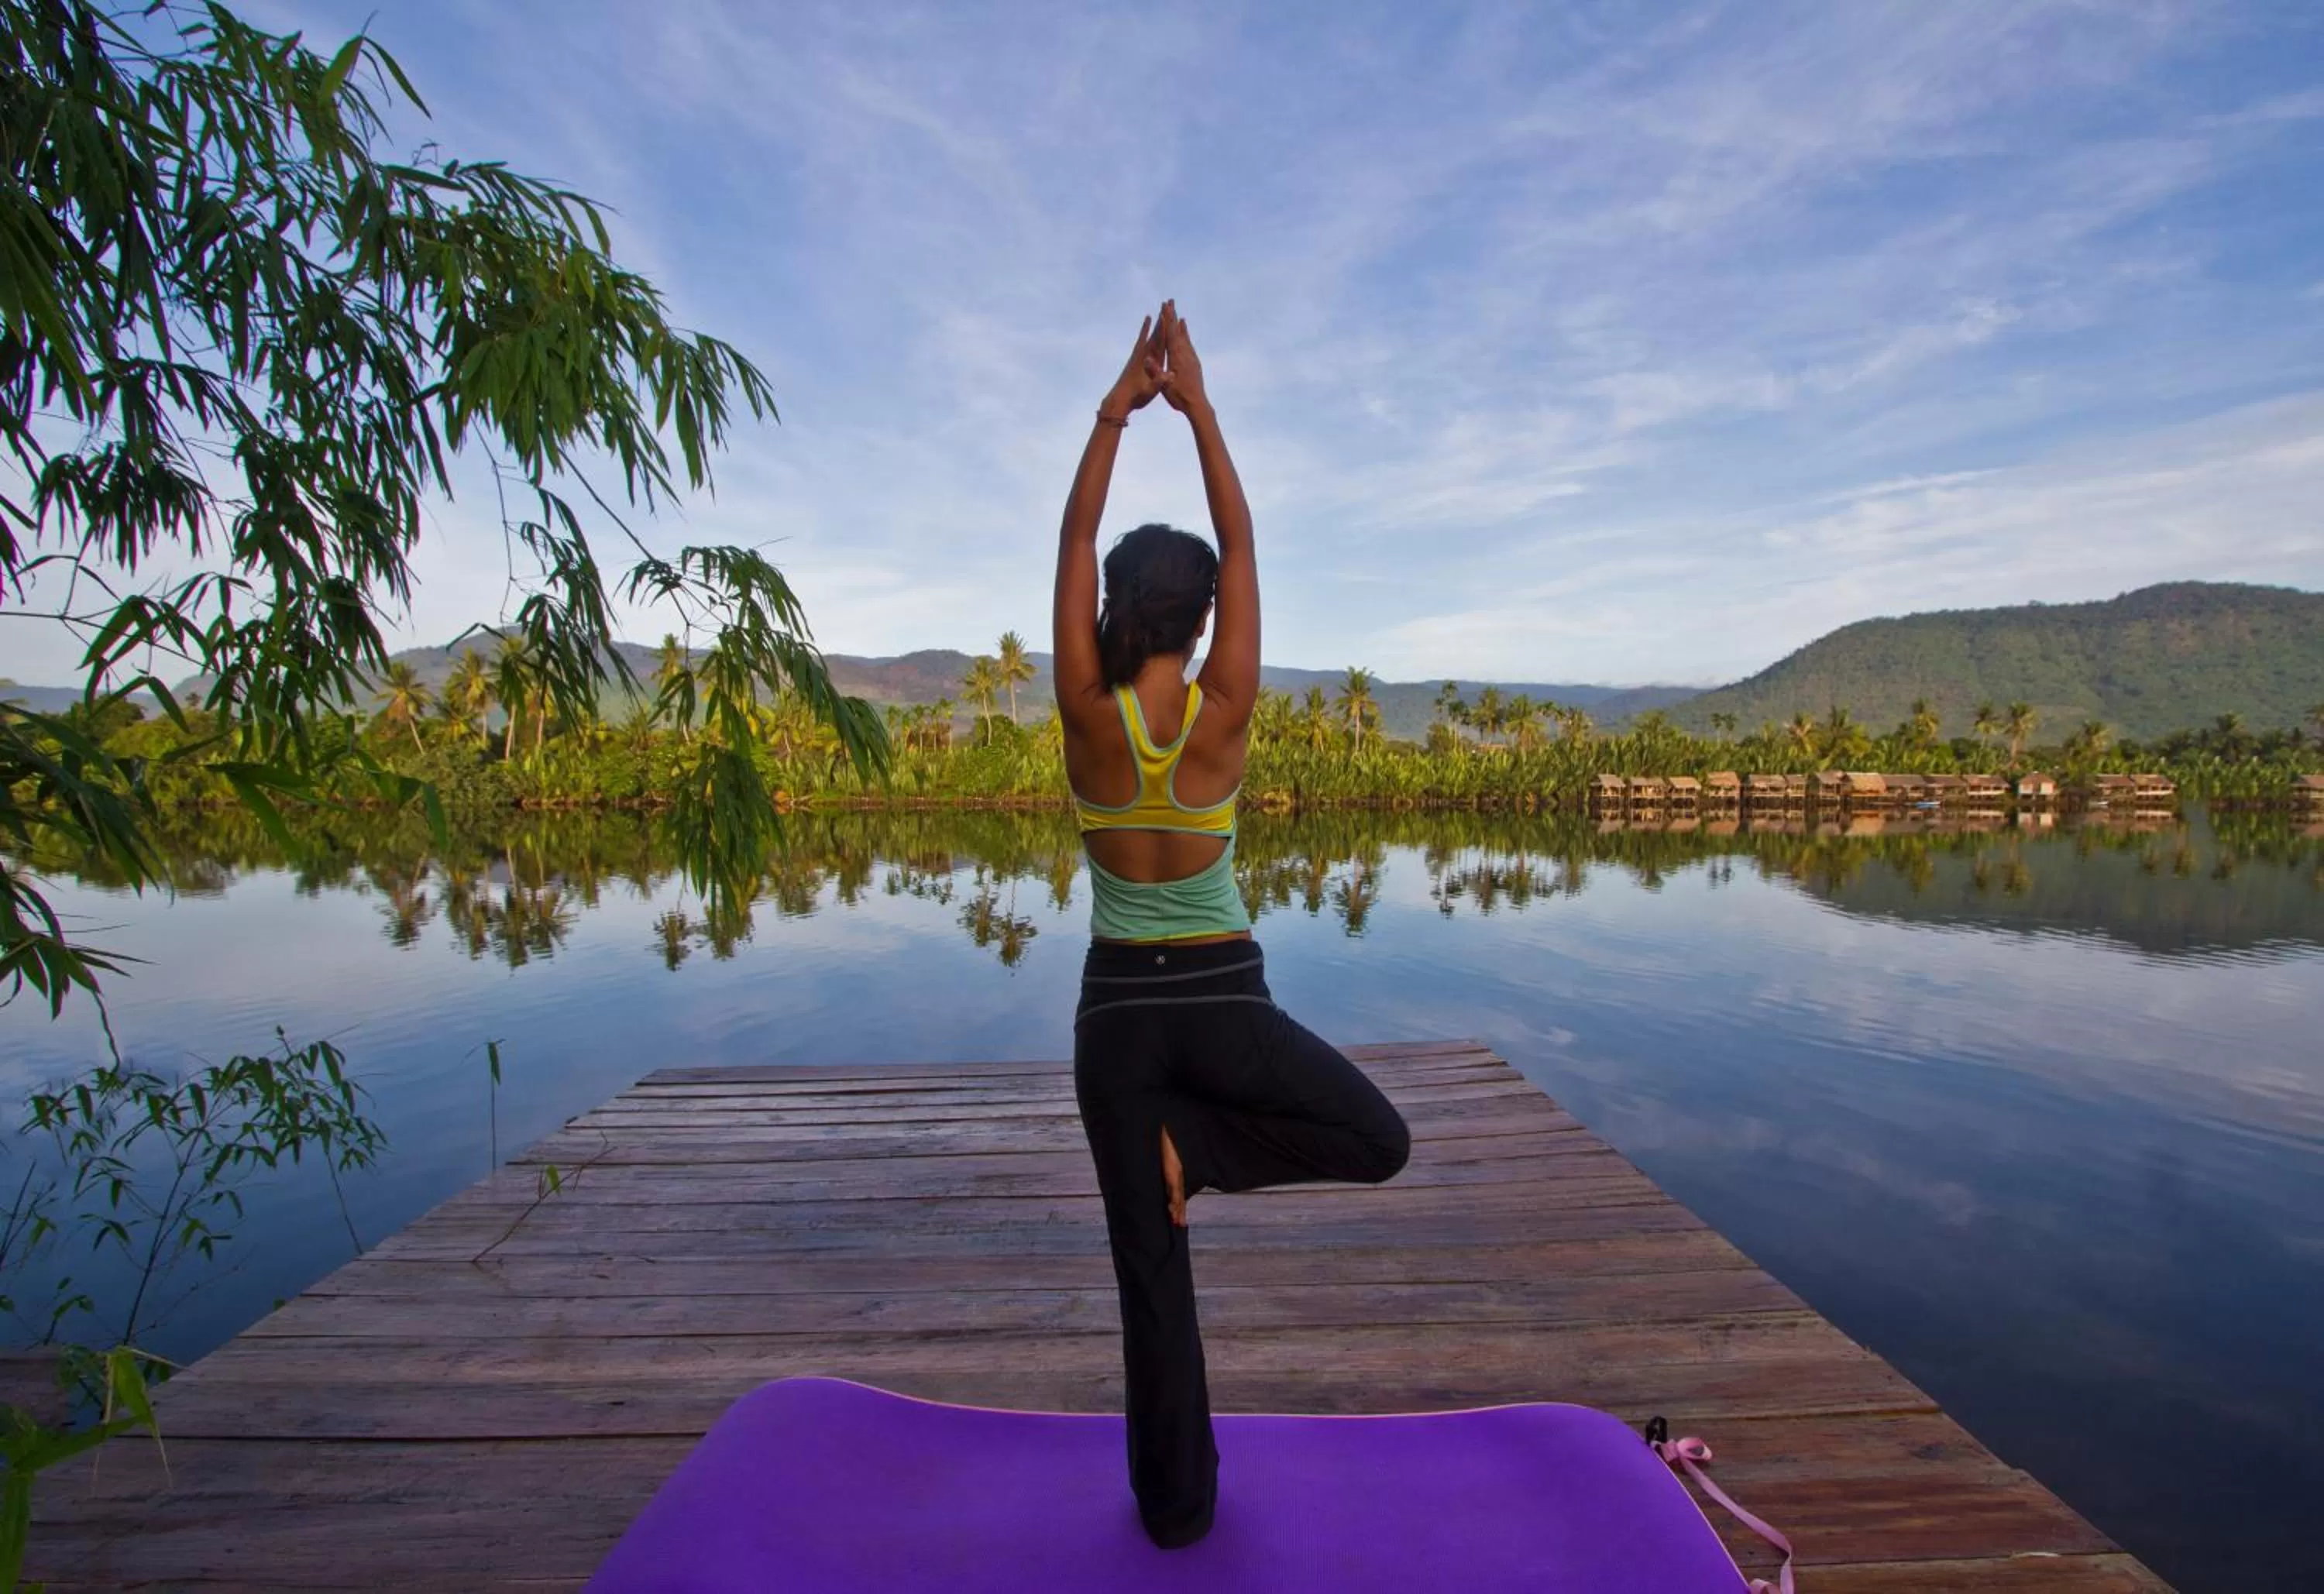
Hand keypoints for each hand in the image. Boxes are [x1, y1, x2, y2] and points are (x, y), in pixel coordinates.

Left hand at [1100, 311, 1164, 420]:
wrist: (1119, 401)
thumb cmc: (1136, 397)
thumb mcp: (1150, 391)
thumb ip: (1159, 382)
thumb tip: (1169, 375)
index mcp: (1148, 359)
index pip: (1159, 339)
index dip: (1164, 326)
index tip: (1169, 312)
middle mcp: (1143, 354)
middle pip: (1155, 332)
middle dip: (1162, 318)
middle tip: (1167, 303)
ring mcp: (1139, 356)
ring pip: (1150, 336)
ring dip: (1155, 324)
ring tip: (1159, 311)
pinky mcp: (1137, 360)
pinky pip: (1143, 343)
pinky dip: (1145, 333)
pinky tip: (1146, 326)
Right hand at [1151, 299, 1207, 416]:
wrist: (1197, 405)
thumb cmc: (1179, 397)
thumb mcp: (1164, 386)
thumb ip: (1155, 372)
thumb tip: (1147, 359)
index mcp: (1177, 358)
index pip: (1170, 334)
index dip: (1167, 320)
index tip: (1164, 306)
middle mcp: (1186, 355)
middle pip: (1178, 332)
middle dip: (1173, 317)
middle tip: (1171, 303)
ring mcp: (1192, 359)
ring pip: (1186, 339)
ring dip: (1182, 327)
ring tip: (1180, 317)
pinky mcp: (1195, 365)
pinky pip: (1190, 347)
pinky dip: (1187, 339)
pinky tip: (1187, 339)